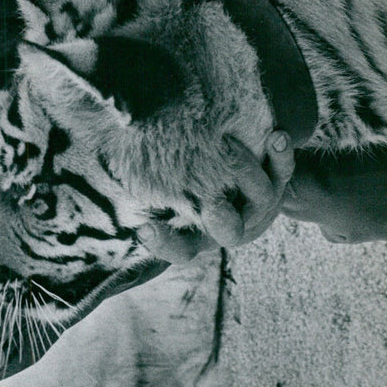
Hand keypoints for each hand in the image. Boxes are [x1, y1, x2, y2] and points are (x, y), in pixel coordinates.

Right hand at [138, 130, 293, 263]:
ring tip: (230, 146)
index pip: (178, 250)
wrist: (235, 166)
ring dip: (247, 174)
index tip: (146, 227)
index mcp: (194, 233)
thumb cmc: (180, 175)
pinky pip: (285, 173)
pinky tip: (277, 136)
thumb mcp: (155, 185)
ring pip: (261, 199)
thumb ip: (136, 183)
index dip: (165, 243)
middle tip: (208, 200)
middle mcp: (227, 226)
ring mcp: (256, 207)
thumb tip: (101, 155)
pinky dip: (281, 156)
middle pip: (228, 232)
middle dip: (219, 218)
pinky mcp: (277, 183)